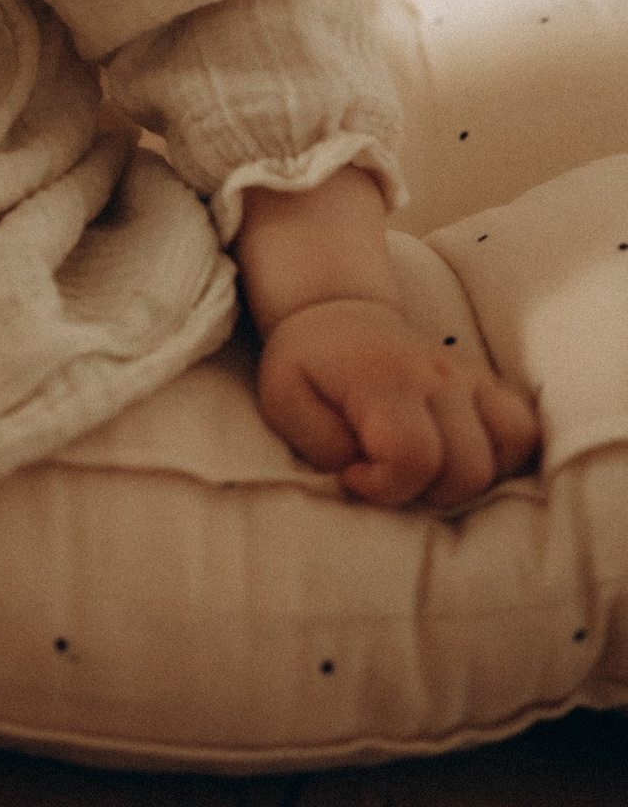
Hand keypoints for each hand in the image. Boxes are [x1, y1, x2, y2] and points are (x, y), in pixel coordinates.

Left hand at [255, 296, 539, 511]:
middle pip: (467, 469)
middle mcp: (439, 377)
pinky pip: (524, 432)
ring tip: (422, 467)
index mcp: (387, 381)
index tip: (354, 475)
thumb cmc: (308, 365)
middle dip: (425, 492)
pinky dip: (501, 458)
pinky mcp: (489, 382)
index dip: (385, 486)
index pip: (413, 457)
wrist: (338, 314)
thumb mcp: (284, 402)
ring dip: (468, 480)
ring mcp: (471, 377)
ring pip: (508, 451)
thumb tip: (362, 474)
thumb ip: (320, 445)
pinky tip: (458, 458)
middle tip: (385, 473)